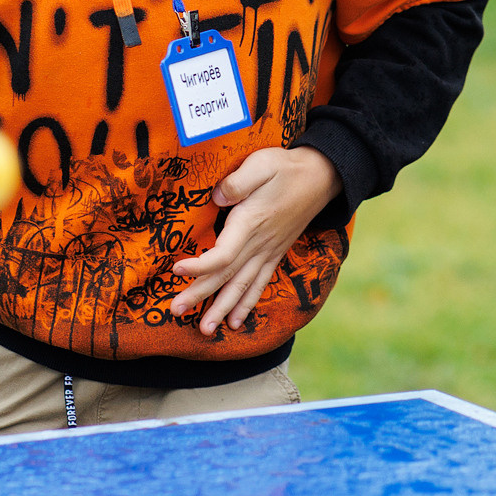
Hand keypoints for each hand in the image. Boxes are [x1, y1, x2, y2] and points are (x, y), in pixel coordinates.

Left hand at [171, 147, 341, 335]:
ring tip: (204, 331)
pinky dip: (246, 304)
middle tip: (175, 311)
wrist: (320, 177)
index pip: (222, 254)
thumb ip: (239, 181)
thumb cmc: (285, 168)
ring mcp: (267, 252)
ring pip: (241, 287)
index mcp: (250, 223)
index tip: (175, 269)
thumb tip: (217, 196)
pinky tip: (235, 322)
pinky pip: (259, 285)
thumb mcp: (261, 164)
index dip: (199, 265)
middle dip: (199, 296)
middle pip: (225, 276)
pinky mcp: (273, 254)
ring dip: (221, 309)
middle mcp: (258, 244)